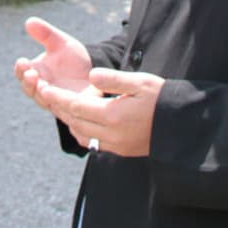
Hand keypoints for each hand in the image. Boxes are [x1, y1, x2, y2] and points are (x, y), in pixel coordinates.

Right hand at [14, 17, 93, 112]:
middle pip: (30, 90)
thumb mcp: (61, 43)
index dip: (21, 69)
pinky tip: (63, 98)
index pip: (22, 73)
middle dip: (28, 83)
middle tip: (31, 74)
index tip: (22, 62)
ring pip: (45, 102)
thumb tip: (29, 21)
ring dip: (42, 95)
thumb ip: (46, 34)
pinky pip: (65, 110)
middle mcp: (43, 89)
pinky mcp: (73, 109)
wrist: (95, 73)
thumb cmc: (72, 60)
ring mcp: (56, 101)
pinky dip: (62, 105)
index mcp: (37, 73)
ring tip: (43, 86)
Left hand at [37, 66, 163, 158]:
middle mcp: (112, 135)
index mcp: (113, 116)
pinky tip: (83, 120)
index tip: (43, 88)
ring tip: (62, 105)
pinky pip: (93, 142)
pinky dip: (83, 131)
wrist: (184, 126)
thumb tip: (90, 77)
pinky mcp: (122, 151)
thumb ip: (113, 79)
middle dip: (59, 108)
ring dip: (70, 120)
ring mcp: (117, 146)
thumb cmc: (164, 99)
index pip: (75, 106)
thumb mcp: (140, 82)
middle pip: (75, 122)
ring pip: (82, 135)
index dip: (57, 97)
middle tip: (46, 94)